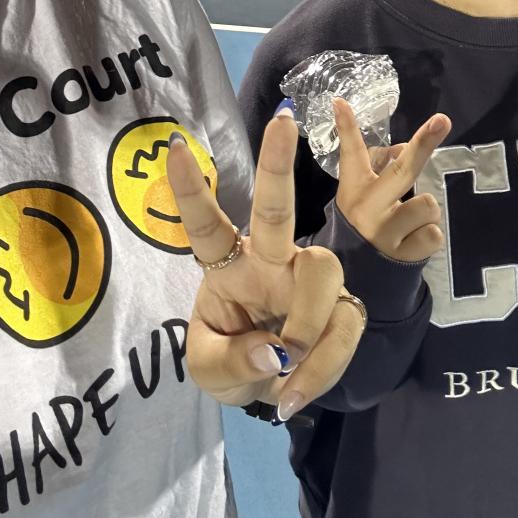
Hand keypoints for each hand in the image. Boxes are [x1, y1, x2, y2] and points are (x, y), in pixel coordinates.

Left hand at [165, 106, 363, 421]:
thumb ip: (235, 363)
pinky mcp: (344, 308)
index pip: (205, 224)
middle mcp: (271, 260)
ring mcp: (309, 281)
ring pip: (321, 271)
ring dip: (305, 326)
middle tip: (284, 120)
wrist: (273, 397)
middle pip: (276, 209)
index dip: (190, 189)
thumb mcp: (209, 372)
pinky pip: (344, 326)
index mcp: (227, 265)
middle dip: (277, 164)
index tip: (173, 146)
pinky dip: (322, 367)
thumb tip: (276, 355)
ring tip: (283, 371)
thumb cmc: (231, 364)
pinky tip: (294, 395)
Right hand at [333, 97, 449, 259]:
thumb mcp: (365, 193)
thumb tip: (406, 148)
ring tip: (409, 223)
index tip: (339, 102)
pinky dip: (428, 236)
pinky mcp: (403, 254)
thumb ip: (383, 166)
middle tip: (442, 120)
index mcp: (355, 188)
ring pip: (428, 205)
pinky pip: (434, 234)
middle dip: (425, 142)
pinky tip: (411, 242)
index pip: (350, 152)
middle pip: (403, 170)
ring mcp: (385, 232)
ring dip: (425, 212)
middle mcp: (368, 208)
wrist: (358, 274)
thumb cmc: (368, 221)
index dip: (346, 126)